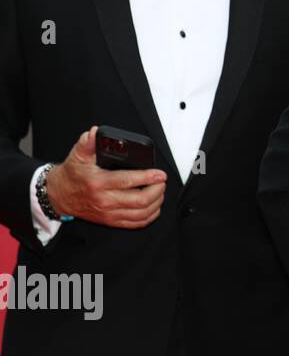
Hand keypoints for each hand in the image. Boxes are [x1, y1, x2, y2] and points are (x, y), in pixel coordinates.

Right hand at [44, 126, 165, 227]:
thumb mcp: (78, 155)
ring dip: (156, 202)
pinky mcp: (111, 221)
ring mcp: (109, 213)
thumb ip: (87, 143)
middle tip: (161, 181)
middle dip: (157, 190)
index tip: (159, 173)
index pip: (127, 181)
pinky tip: (154, 205)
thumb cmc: (72, 175)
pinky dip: (150, 215)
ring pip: (141, 213)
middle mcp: (105, 200)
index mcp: (98, 182)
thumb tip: (95, 132)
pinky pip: (136, 223)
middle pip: (140, 200)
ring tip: (159, 191)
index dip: (147, 177)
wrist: (59, 195)